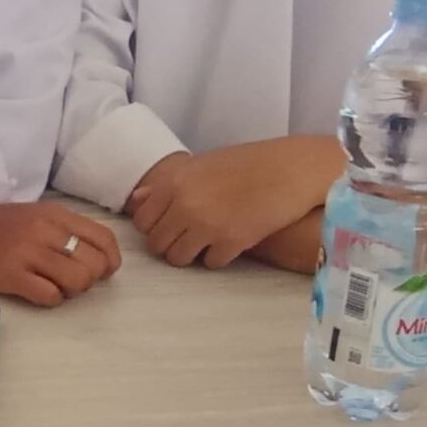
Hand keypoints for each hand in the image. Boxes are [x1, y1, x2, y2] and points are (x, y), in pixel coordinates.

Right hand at [0, 203, 120, 307]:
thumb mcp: (33, 215)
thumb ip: (63, 230)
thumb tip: (97, 257)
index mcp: (54, 214)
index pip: (104, 238)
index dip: (110, 261)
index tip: (102, 272)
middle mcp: (44, 231)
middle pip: (94, 264)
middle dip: (90, 280)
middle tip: (72, 281)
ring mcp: (27, 253)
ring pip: (77, 281)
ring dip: (72, 291)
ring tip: (55, 287)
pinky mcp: (10, 275)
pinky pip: (49, 296)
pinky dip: (51, 300)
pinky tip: (37, 292)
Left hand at [128, 139, 343, 268]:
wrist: (291, 169)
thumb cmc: (248, 162)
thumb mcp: (202, 164)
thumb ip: (168, 183)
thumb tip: (136, 200)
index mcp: (175, 182)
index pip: (142, 221)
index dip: (155, 226)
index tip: (169, 225)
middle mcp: (185, 205)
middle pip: (157, 244)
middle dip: (170, 244)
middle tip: (188, 238)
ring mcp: (206, 226)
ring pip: (178, 258)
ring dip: (190, 254)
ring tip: (206, 243)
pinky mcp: (231, 243)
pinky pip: (209, 264)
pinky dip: (217, 257)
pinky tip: (229, 243)